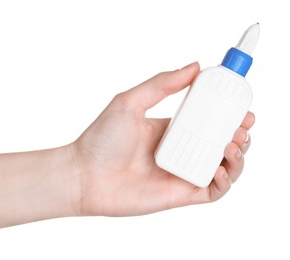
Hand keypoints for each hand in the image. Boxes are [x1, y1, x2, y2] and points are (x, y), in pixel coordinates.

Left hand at [71, 62, 254, 215]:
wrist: (84, 176)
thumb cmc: (101, 139)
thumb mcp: (130, 101)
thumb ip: (161, 84)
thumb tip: (194, 66)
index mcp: (170, 129)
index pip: (206, 119)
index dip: (226, 113)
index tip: (240, 104)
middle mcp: (179, 150)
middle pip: (219, 142)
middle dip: (238, 133)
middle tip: (243, 125)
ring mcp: (181, 172)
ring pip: (222, 166)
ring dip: (237, 156)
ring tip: (233, 144)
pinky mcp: (180, 194)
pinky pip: (212, 191)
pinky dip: (225, 182)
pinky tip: (221, 169)